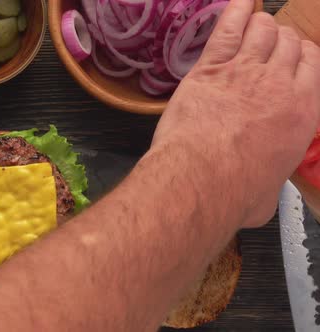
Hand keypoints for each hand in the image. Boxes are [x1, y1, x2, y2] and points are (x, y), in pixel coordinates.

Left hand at [152, 0, 319, 227]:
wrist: (203, 178)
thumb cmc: (237, 191)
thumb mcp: (269, 192)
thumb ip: (270, 178)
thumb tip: (262, 191)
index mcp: (304, 110)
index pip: (313, 64)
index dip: (303, 55)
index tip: (295, 56)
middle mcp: (279, 84)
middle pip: (288, 43)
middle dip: (281, 39)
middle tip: (269, 43)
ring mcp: (244, 71)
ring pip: (261, 31)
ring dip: (259, 26)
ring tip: (253, 25)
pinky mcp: (210, 69)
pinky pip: (227, 29)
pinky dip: (234, 12)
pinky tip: (238, 3)